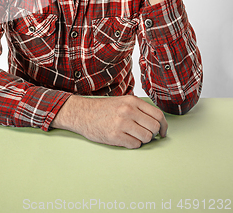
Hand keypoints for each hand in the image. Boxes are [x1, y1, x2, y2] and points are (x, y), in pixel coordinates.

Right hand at [51, 94, 166, 148]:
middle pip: (154, 127)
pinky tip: (125, 139)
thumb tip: (157, 121)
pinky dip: (133, 144)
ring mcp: (122, 123)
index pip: (157, 114)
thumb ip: (138, 108)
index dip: (164, 125)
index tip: (163, 131)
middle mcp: (128, 111)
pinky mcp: (115, 136)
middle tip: (147, 134)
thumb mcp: (122, 101)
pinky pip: (135, 145)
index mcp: (132, 101)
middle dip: (153, 133)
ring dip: (143, 140)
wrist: (83, 114)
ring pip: (147, 137)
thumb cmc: (103, 109)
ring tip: (134, 136)